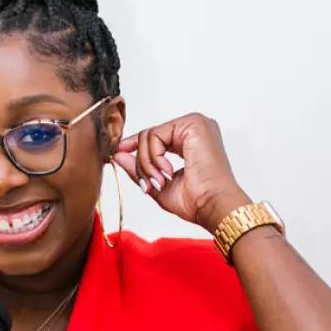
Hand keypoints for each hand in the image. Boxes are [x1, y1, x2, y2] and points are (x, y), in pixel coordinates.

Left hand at [113, 112, 250, 233]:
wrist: (213, 206)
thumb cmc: (195, 200)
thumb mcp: (157, 183)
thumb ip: (138, 168)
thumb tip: (117, 155)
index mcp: (189, 140)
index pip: (154, 136)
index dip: (134, 146)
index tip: (119, 154)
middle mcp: (193, 129)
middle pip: (148, 136)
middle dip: (142, 164)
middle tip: (149, 184)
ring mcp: (194, 124)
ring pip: (148, 136)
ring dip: (147, 164)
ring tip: (161, 181)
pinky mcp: (193, 124)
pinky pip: (154, 136)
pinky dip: (153, 158)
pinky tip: (167, 172)